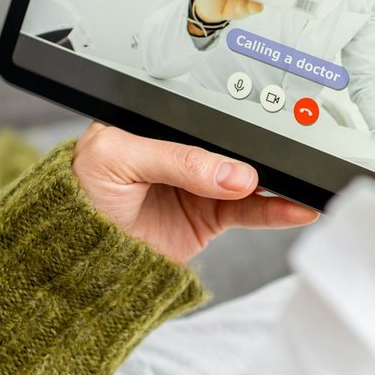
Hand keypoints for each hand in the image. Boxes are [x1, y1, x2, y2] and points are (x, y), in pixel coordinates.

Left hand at [71, 122, 317, 262]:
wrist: (71, 259)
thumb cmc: (77, 196)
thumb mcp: (117, 160)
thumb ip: (175, 160)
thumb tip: (231, 173)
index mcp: (156, 122)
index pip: (203, 116)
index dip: (232, 120)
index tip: (261, 131)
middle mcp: (181, 151)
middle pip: (232, 145)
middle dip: (263, 150)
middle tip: (291, 158)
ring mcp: (198, 185)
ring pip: (247, 178)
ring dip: (278, 182)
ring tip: (303, 184)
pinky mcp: (208, 216)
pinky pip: (249, 210)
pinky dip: (275, 211)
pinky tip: (294, 207)